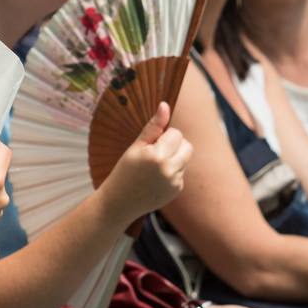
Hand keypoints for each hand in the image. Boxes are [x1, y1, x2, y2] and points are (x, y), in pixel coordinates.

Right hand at [96, 103, 192, 223]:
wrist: (119, 202)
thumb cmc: (124, 170)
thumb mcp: (136, 146)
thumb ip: (154, 126)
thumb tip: (165, 105)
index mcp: (157, 156)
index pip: (176, 134)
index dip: (164, 136)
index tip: (151, 144)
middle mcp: (169, 170)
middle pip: (187, 146)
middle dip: (175, 145)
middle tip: (156, 153)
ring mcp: (175, 182)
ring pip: (185, 159)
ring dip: (174, 158)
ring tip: (154, 168)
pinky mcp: (177, 190)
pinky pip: (182, 172)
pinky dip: (172, 172)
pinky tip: (156, 179)